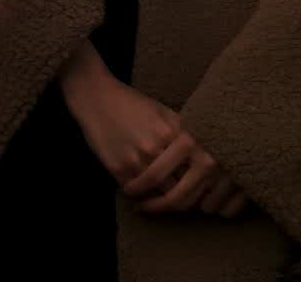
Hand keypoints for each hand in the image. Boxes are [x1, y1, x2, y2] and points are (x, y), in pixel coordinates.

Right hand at [62, 62, 248, 216]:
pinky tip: (141, 195)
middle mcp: (157, 148)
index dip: (201, 185)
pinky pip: (136, 193)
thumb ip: (182, 131)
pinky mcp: (119, 169)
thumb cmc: (132, 103)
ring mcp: (137, 160)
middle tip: (183, 203)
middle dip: (182, 198)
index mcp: (172, 132)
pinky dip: (140, 196)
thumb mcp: (162, 111)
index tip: (200, 190)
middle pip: (179, 188)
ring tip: (160, 203)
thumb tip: (204, 152)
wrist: (96, 97)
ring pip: (158, 195)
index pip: (196, 171)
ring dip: (160, 203)